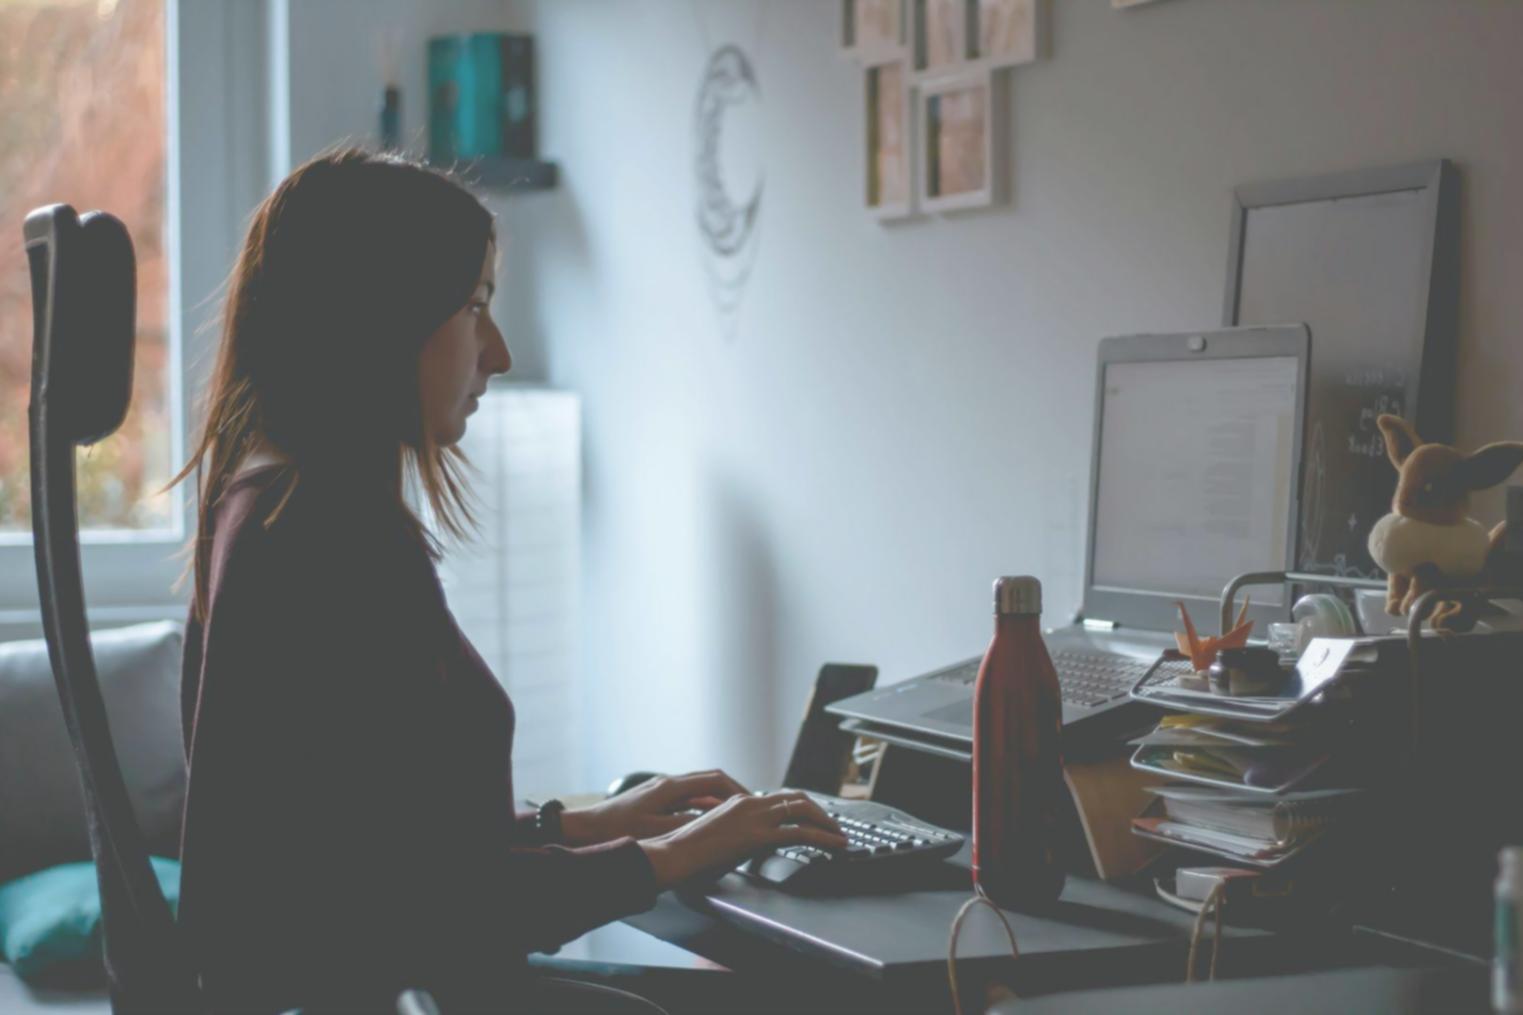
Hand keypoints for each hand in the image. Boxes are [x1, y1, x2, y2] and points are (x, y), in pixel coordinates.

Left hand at [560, 770, 749, 845]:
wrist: (585, 829)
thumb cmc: (616, 829)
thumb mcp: (656, 831)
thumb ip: (688, 824)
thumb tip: (715, 821)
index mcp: (671, 787)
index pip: (715, 779)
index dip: (737, 789)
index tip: (753, 800)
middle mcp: (667, 783)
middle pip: (709, 781)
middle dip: (732, 793)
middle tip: (749, 807)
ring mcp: (660, 789)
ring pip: (698, 789)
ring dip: (717, 800)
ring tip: (733, 815)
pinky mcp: (654, 799)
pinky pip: (686, 798)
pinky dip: (701, 806)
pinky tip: (705, 821)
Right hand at [639, 790, 848, 887]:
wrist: (672, 856)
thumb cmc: (686, 854)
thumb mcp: (716, 839)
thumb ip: (735, 837)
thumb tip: (746, 848)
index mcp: (738, 802)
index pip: (778, 798)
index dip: (800, 807)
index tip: (813, 817)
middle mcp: (749, 803)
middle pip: (796, 798)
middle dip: (819, 811)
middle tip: (833, 826)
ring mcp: (755, 816)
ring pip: (803, 810)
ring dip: (826, 822)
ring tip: (839, 836)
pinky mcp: (759, 835)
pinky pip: (801, 832)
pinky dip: (824, 838)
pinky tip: (835, 846)